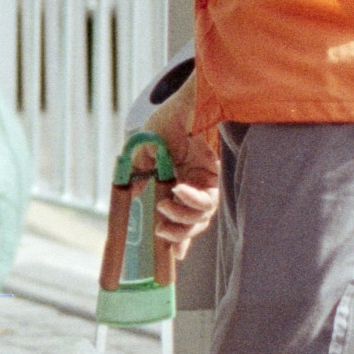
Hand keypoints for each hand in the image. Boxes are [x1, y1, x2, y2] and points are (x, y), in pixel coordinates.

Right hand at [130, 111, 222, 267]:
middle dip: (176, 233)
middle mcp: (193, 186)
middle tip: (160, 231)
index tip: (166, 253)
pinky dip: (193, 201)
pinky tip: (180, 191)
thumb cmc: (168, 120)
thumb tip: (136, 194)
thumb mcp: (145, 149)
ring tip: (165, 206)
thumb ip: (141, 172)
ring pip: (200, 217)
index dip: (175, 237)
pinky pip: (208, 200)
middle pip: (191, 223)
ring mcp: (206, 182)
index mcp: (175, 182)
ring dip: (181, 218)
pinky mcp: (217, 176)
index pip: (177, 217)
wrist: (189, 99)